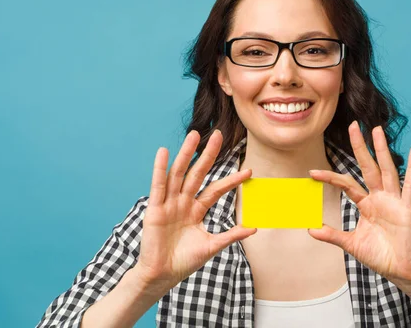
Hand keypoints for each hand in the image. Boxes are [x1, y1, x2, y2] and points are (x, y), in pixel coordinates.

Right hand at [133, 130, 256, 291]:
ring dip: (186, 154)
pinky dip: (160, 168)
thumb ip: (231, 236)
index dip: (231, 181)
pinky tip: (164, 151)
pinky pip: (158, 185)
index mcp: (196, 210)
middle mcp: (183, 202)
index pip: (216, 190)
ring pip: (179, 174)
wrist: (162, 275)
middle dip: (208, 155)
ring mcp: (169, 203)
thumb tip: (255, 228)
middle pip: (198, 174)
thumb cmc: (184, 261)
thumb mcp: (212, 246)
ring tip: (194, 135)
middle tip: (219, 135)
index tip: (249, 171)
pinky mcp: (155, 208)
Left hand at [308, 121, 410, 292]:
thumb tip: (310, 229)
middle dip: (360, 147)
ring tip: (377, 130)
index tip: (312, 173)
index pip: (346, 184)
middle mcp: (380, 197)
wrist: (400, 271)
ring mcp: (394, 201)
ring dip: (382, 150)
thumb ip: (332, 235)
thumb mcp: (351, 244)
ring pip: (386, 170)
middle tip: (353, 126)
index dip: (330, 178)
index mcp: (366, 204)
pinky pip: (410, 186)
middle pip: (367, 167)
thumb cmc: (379, 255)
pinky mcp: (407, 208)